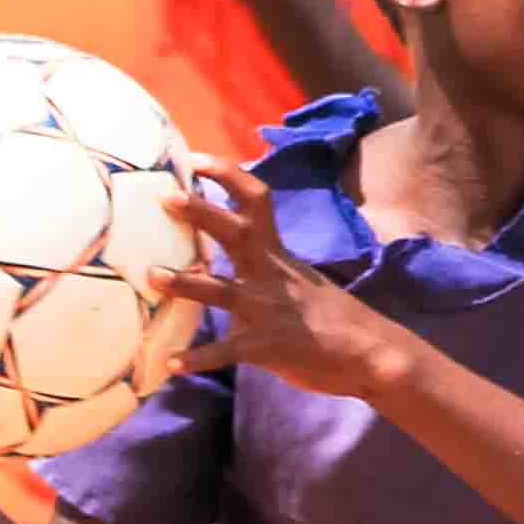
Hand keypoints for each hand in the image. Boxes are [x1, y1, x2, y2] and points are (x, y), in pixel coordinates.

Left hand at [158, 160, 407, 404]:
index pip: (256, 200)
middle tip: (167, 198)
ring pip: (220, 291)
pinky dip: (198, 358)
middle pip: (236, 231)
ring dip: (184, 283)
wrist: (372, 353)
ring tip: (152, 275)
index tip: (194, 158)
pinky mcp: (268, 347)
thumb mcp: (300, 279)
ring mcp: (269, 311)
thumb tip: (234, 256)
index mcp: (277, 254)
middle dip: (201, 212)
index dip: (226, 175)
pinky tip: (171, 364)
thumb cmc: (330, 317)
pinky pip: (226, 352)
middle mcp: (271, 275)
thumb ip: (265, 267)